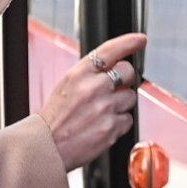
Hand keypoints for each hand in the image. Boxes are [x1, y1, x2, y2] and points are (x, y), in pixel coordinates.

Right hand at [36, 32, 147, 165]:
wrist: (46, 147)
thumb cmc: (56, 117)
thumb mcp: (68, 86)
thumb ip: (91, 74)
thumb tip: (116, 67)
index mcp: (79, 74)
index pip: (109, 50)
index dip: (129, 42)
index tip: (140, 40)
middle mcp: (94, 88)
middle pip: (128, 72)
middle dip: (125, 79)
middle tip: (113, 90)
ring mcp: (105, 108)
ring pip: (130, 97)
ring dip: (121, 104)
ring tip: (102, 112)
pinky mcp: (112, 128)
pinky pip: (127, 120)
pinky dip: (119, 123)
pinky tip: (102, 126)